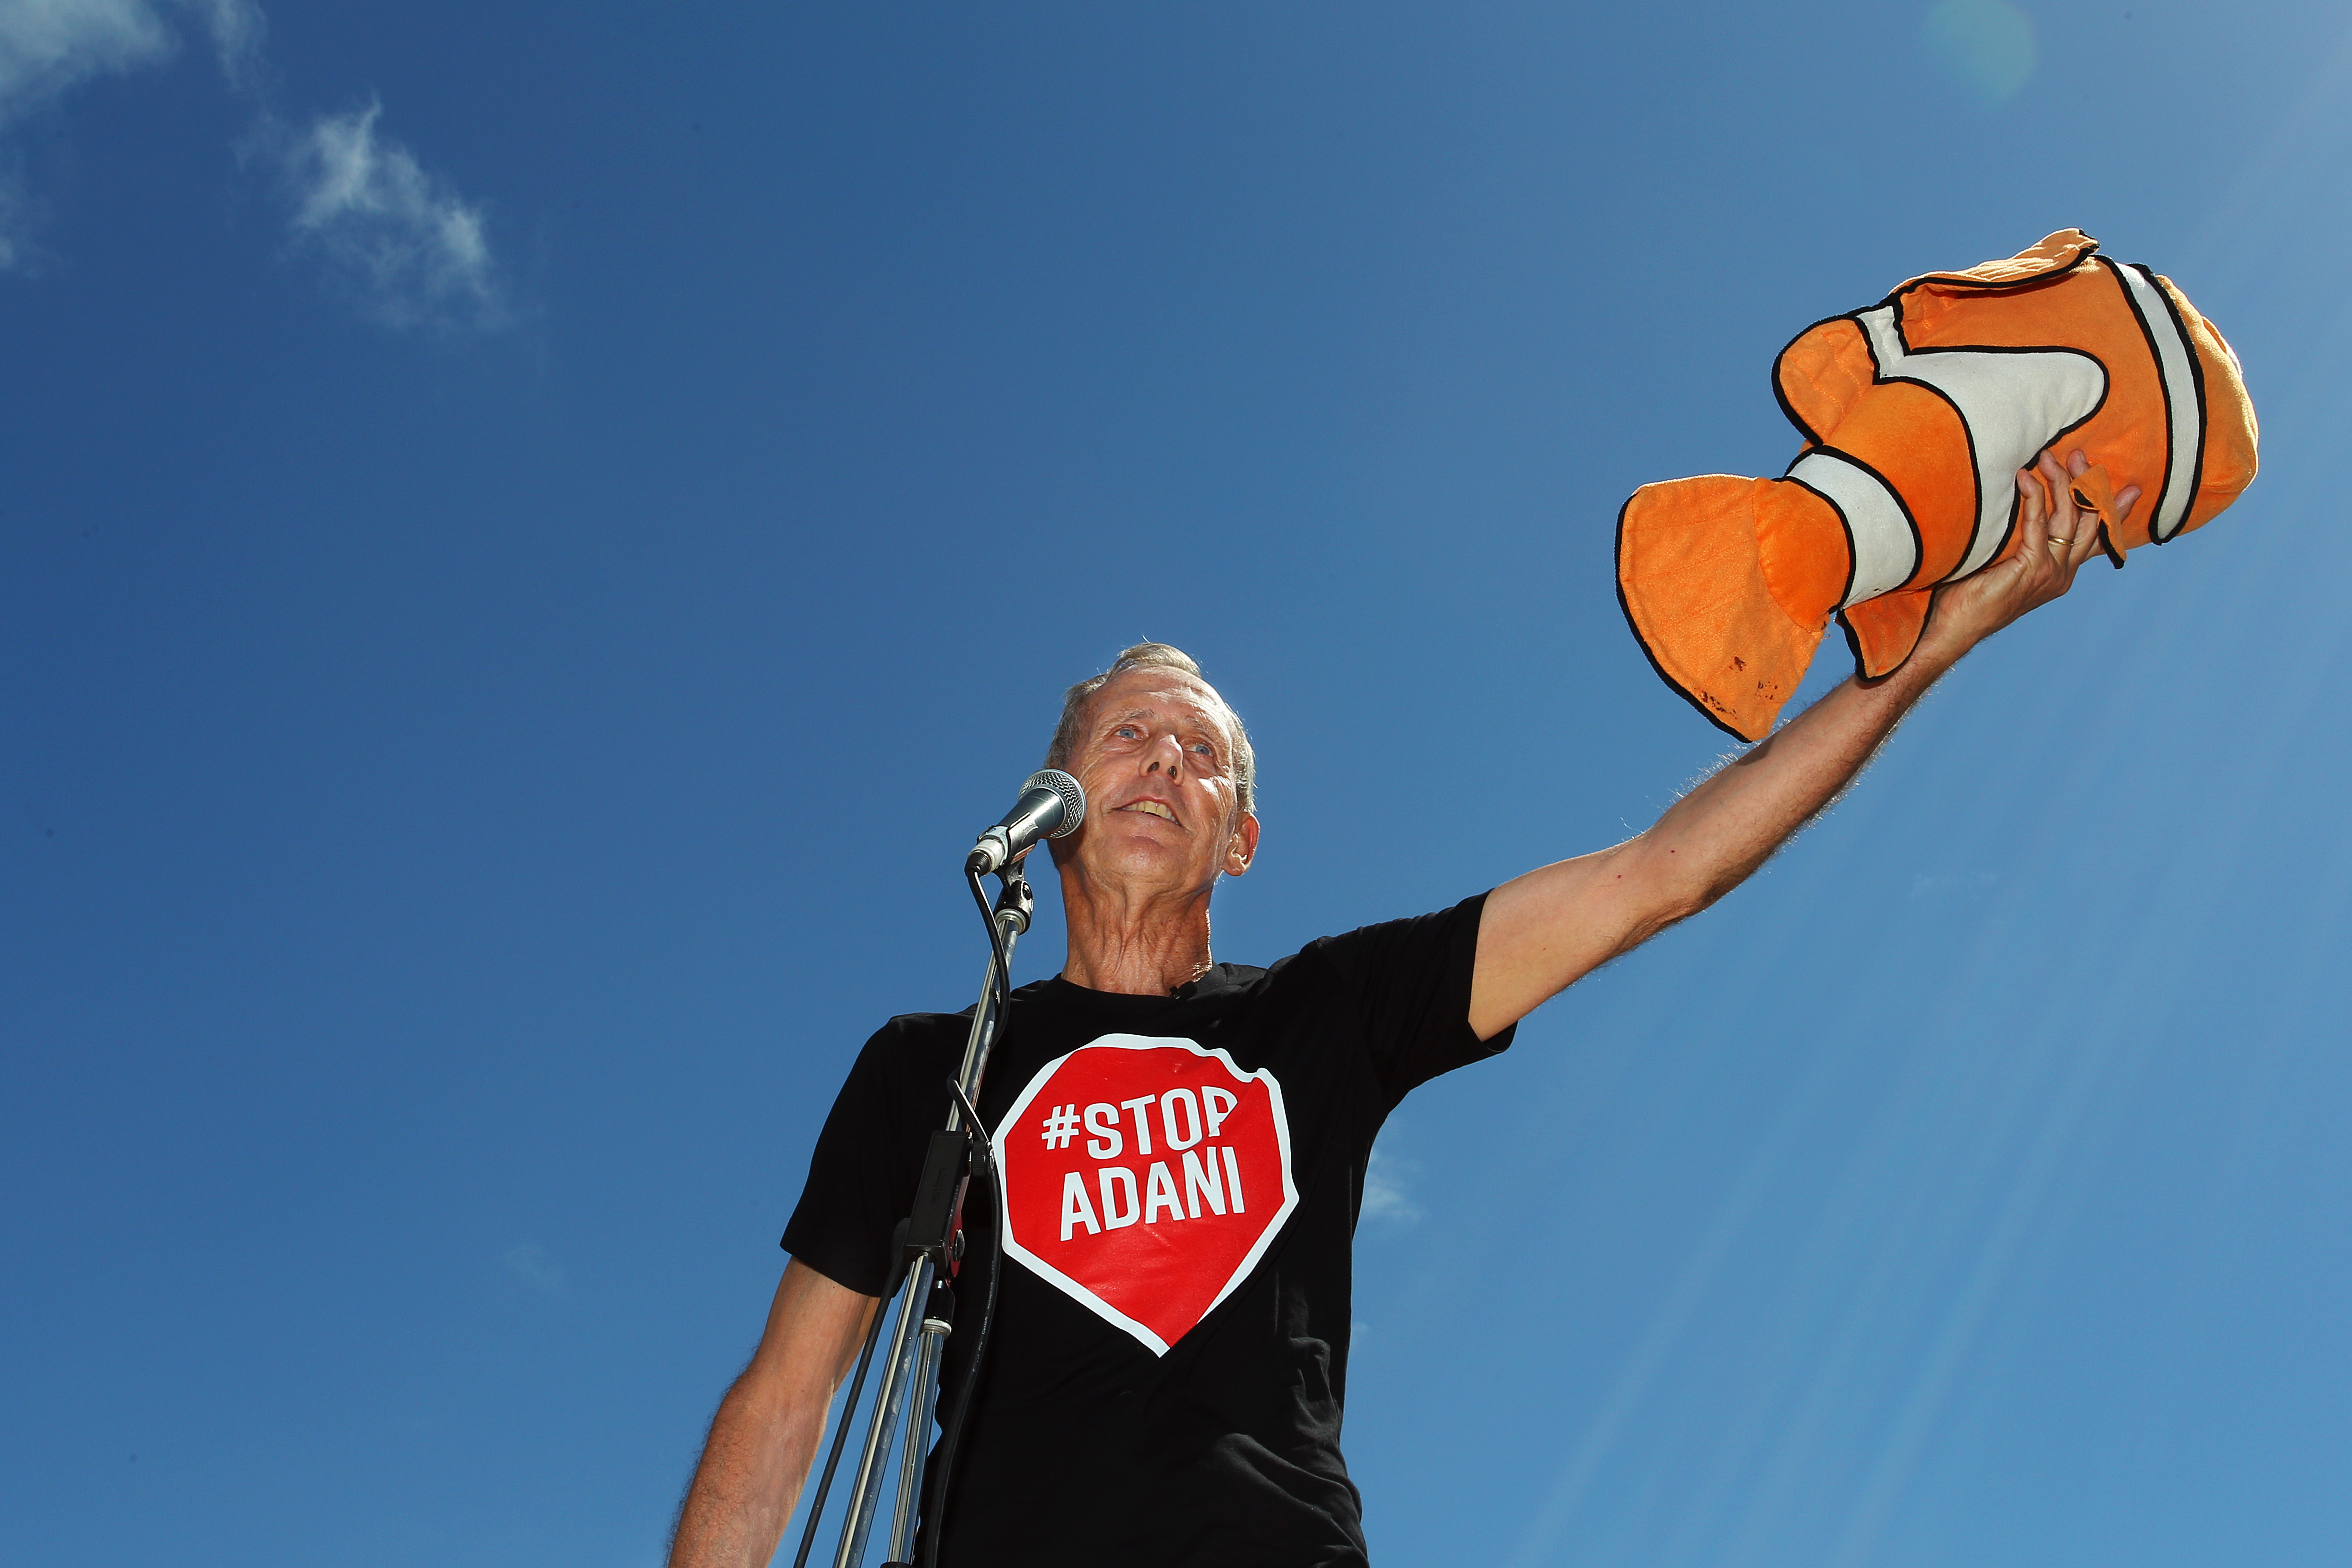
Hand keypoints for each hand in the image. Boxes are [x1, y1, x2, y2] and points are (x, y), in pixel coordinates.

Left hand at [1912, 446, 2141, 664]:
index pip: (2095, 538)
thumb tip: (2019, 511)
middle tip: (2081, 454)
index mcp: (2060, 573)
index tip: (2130, 490)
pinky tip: (2026, 479)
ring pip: (2067, 517)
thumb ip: (2021, 543)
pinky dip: (2033, 499)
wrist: (1956, 627)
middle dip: (2088, 484)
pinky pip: (2037, 525)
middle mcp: (2062, 573)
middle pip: (2088, 521)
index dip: (2111, 511)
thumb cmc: (1971, 595)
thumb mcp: (2004, 563)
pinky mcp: (2033, 569)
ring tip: (2049, 456)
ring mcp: (2051, 572)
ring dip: (2061, 482)